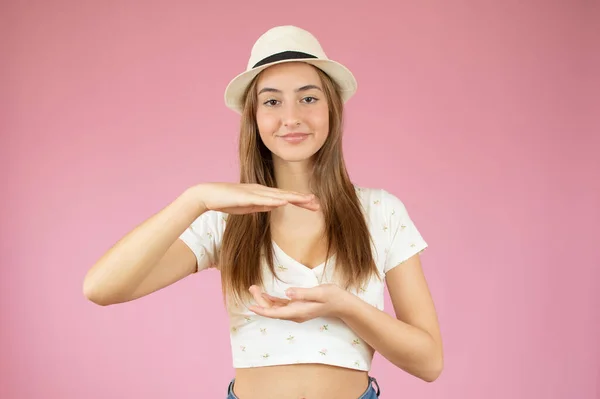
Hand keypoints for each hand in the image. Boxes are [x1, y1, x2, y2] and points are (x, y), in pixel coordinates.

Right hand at [192, 183, 318, 214]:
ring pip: (278, 195)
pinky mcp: (245, 196)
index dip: (300, 201)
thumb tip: (275, 206)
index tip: (314, 205)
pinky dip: (274, 200)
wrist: (207, 196)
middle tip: (318, 204)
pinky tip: (284, 202)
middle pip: (286, 195)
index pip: (285, 198)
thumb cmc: (226, 201)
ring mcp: (254, 192)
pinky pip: (262, 199)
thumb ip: (261, 205)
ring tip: (307, 201)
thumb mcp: (248, 207)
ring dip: (293, 198)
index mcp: (262, 193)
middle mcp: (261, 190)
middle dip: (302, 199)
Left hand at [247, 284, 347, 322]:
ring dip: (265, 300)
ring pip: (276, 309)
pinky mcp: (298, 307)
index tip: (251, 306)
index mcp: (299, 312)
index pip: (276, 313)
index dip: (262, 310)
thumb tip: (287, 292)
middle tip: (252, 287)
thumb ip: (303, 293)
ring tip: (254, 288)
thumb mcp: (320, 292)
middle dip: (261, 301)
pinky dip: (273, 301)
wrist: (342, 304)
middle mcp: (295, 314)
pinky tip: (266, 295)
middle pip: (273, 311)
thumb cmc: (333, 297)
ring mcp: (296, 311)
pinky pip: (282, 306)